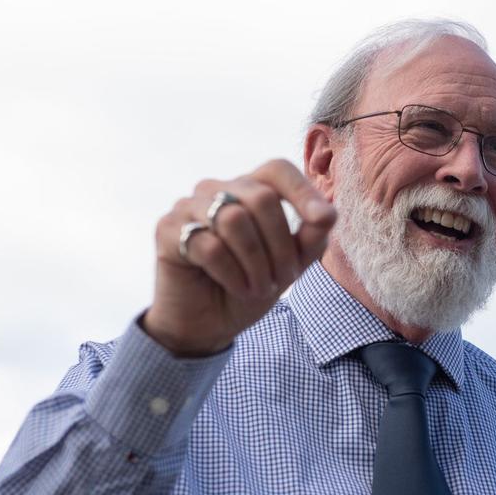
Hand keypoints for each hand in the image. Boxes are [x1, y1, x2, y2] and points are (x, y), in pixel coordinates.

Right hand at [143, 159, 336, 355]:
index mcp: (248, 190)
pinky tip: (237, 288)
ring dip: (256, 263)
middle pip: (262, 198)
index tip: (324, 219)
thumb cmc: (249, 288)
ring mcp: (189, 207)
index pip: (277, 169)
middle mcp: (217, 190)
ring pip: (235, 220)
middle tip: (283, 280)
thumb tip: (328, 214)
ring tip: (259, 287)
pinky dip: (232, 274)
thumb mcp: (289, 266)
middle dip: (280, 245)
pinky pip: (210, 246)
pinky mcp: (167, 230)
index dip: (303, 191)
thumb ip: (310, 239)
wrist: (208, 325)